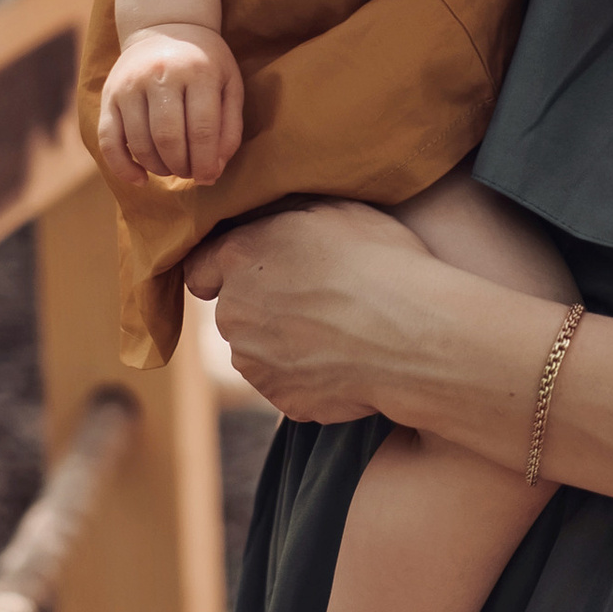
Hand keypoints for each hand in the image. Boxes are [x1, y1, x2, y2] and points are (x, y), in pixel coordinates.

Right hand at [96, 20, 245, 192]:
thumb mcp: (229, 85)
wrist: (166, 26)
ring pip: (139, 143)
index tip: (208, 177)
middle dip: (182, 167)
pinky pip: (108, 140)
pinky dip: (122, 167)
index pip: (201, 129)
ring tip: (172, 168)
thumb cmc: (204, 63)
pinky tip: (140, 178)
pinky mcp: (109, 96)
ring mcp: (130, 85)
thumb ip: (229, 127)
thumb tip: (213, 170)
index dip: (205, 162)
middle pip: (168, 139)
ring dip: (158, 168)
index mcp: (198, 71)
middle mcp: (160, 75)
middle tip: (190, 172)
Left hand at [183, 201, 432, 426]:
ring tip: (340, 331)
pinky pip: (290, 384)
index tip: (255, 271)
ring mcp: (256, 364)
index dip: (223, 269)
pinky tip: (350, 360)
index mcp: (240, 258)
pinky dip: (312, 376)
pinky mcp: (283, 400)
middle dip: (264, 306)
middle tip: (317, 298)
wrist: (413, 335)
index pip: (199, 269)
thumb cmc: (380, 263)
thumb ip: (288, 220)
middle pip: (235, 312)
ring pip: (260, 352)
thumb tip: (278, 227)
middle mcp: (234, 314)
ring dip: (285, 343)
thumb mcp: (335, 211)